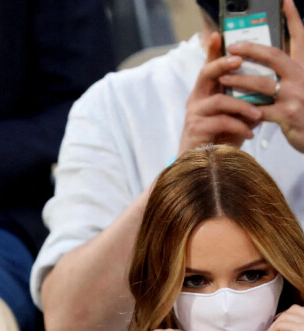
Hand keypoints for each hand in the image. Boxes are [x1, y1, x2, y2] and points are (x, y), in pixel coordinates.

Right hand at [179, 32, 261, 154]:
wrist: (202, 166)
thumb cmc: (218, 139)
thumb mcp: (233, 117)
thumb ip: (243, 103)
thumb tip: (265, 92)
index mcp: (204, 94)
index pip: (208, 68)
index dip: (212, 51)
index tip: (218, 35)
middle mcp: (196, 101)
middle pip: (206, 74)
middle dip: (223, 64)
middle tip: (239, 61)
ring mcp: (194, 115)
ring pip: (220, 100)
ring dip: (243, 106)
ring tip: (259, 115)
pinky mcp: (195, 130)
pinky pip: (221, 121)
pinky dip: (238, 126)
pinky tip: (249, 134)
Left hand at [220, 0, 303, 152]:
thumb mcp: (301, 89)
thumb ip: (288, 77)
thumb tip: (265, 70)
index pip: (300, 38)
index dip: (294, 19)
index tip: (285, 2)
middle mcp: (302, 77)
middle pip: (275, 57)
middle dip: (251, 50)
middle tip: (232, 47)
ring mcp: (295, 95)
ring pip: (262, 84)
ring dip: (240, 80)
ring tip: (223, 78)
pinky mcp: (286, 115)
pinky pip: (258, 110)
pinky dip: (244, 110)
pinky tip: (231, 109)